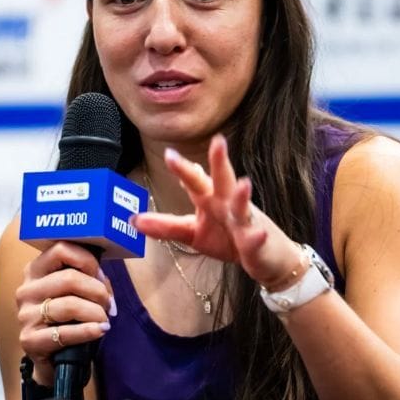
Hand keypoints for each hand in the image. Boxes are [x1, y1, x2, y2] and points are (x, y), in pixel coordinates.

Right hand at [15, 241, 113, 385]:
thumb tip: (101, 275)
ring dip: (96, 312)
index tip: (100, 275)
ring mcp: (25, 316)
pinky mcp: (29, 340)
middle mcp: (26, 290)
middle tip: (109, 303)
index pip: (61, 249)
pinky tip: (101, 330)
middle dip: (98, 291)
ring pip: (69, 305)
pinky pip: (64, 332)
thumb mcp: (76, 291)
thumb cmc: (70, 318)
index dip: (88, 261)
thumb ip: (88, 276)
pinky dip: (88, 331)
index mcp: (36, 270)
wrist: (55, 357)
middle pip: (69, 279)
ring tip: (105, 319)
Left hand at [131, 134, 306, 289]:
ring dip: (243, 195)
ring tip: (243, 184)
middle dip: (220, 161)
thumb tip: (133, 219)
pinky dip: (256, 236)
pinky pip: (255, 238)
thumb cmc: (230, 239)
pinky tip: (258, 233)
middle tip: (218, 142)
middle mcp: (228, 204)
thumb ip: (166, 226)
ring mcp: (245, 221)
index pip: (196, 180)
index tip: (170, 153)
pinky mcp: (256, 241)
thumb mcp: (193, 233)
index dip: (183, 168)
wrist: (266, 258)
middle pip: (223, 180)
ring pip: (243, 205)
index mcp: (211, 200)